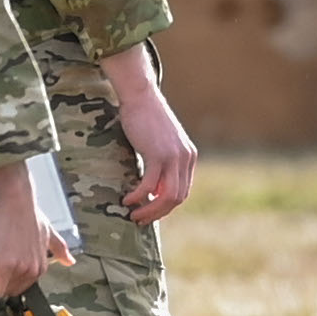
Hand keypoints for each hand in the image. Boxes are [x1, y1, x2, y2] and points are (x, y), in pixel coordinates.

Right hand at [0, 181, 65, 298]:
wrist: (16, 200)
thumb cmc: (29, 213)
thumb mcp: (49, 232)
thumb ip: (59, 248)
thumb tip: (69, 261)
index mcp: (41, 265)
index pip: (24, 286)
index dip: (11, 280)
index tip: (4, 273)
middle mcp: (32, 270)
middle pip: (12, 290)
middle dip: (2, 282)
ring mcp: (17, 269)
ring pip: (2, 290)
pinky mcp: (2, 266)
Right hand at [107, 48, 199, 225]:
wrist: (141, 96)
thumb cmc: (145, 119)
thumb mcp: (160, 143)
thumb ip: (161, 163)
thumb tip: (153, 187)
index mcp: (188, 157)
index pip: (182, 191)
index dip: (166, 206)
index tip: (149, 212)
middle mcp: (185, 158)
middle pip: (177, 198)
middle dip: (158, 213)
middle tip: (140, 219)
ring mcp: (174, 157)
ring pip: (167, 196)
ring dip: (149, 210)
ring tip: (133, 214)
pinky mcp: (158, 154)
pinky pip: (150, 185)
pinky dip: (139, 196)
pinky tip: (127, 198)